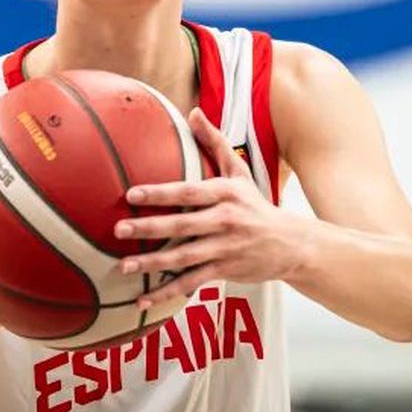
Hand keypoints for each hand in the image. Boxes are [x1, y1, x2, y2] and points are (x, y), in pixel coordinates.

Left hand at [112, 107, 302, 308]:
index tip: (132, 195)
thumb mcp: (240, 172)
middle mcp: (224, 220)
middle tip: (119, 229)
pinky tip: (143, 299)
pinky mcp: (225, 271)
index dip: (160, 193)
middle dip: (149, 228)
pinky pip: (192, 282)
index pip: (188, 192)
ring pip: (184, 258)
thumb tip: (194, 111)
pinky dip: (167, 292)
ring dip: (153, 264)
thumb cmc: (257, 205)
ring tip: (124, 267)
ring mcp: (225, 249)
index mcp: (225, 194)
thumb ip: (215, 142)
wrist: (292, 244)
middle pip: (182, 225)